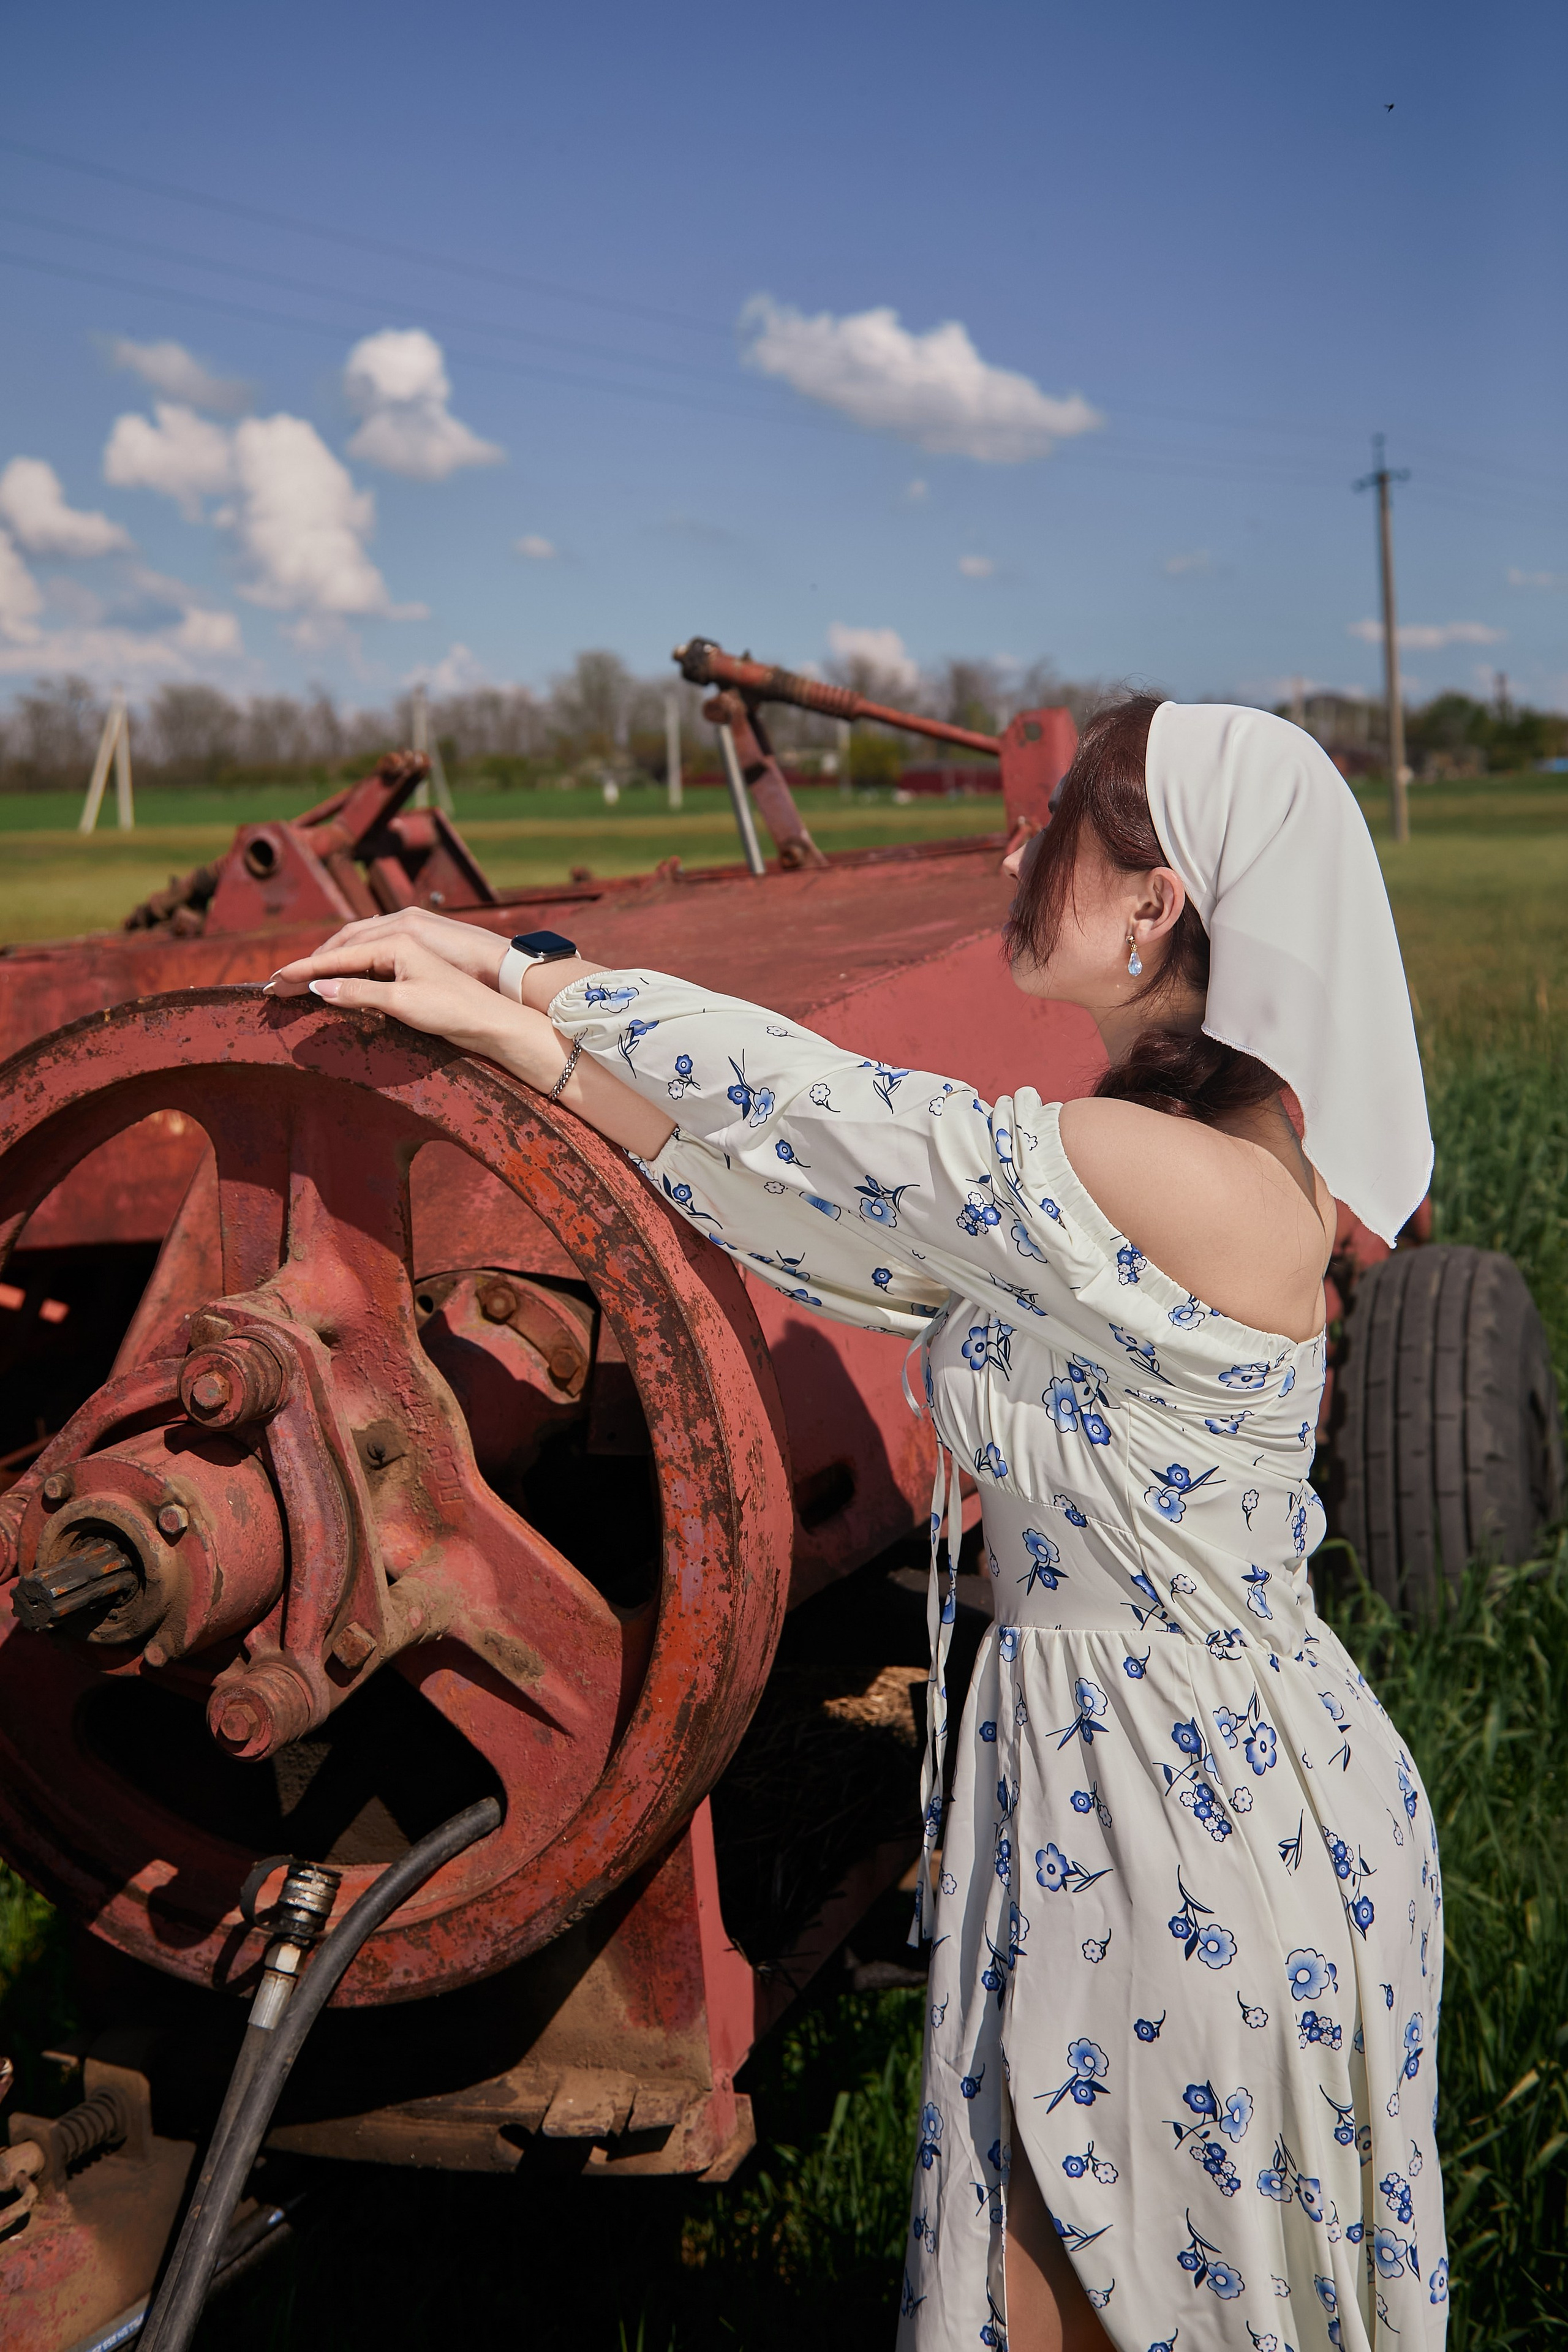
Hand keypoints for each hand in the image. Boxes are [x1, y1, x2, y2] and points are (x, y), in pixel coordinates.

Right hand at [264, 932, 518, 1063]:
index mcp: (394, 941)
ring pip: (354, 953)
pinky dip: (347, 969)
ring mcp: (406, 949)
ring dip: (326, 967)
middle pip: (342, 948)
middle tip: (278, 983)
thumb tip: (318, 989)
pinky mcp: (411, 964)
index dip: (303, 969)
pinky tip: (337, 979)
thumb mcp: (401, 1003)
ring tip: (300, 982)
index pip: (337, 955)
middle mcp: (398, 938)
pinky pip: (368, 961)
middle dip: (309, 966)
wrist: (492, 1017)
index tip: (275, 980)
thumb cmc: (452, 1009)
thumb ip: (359, 994)